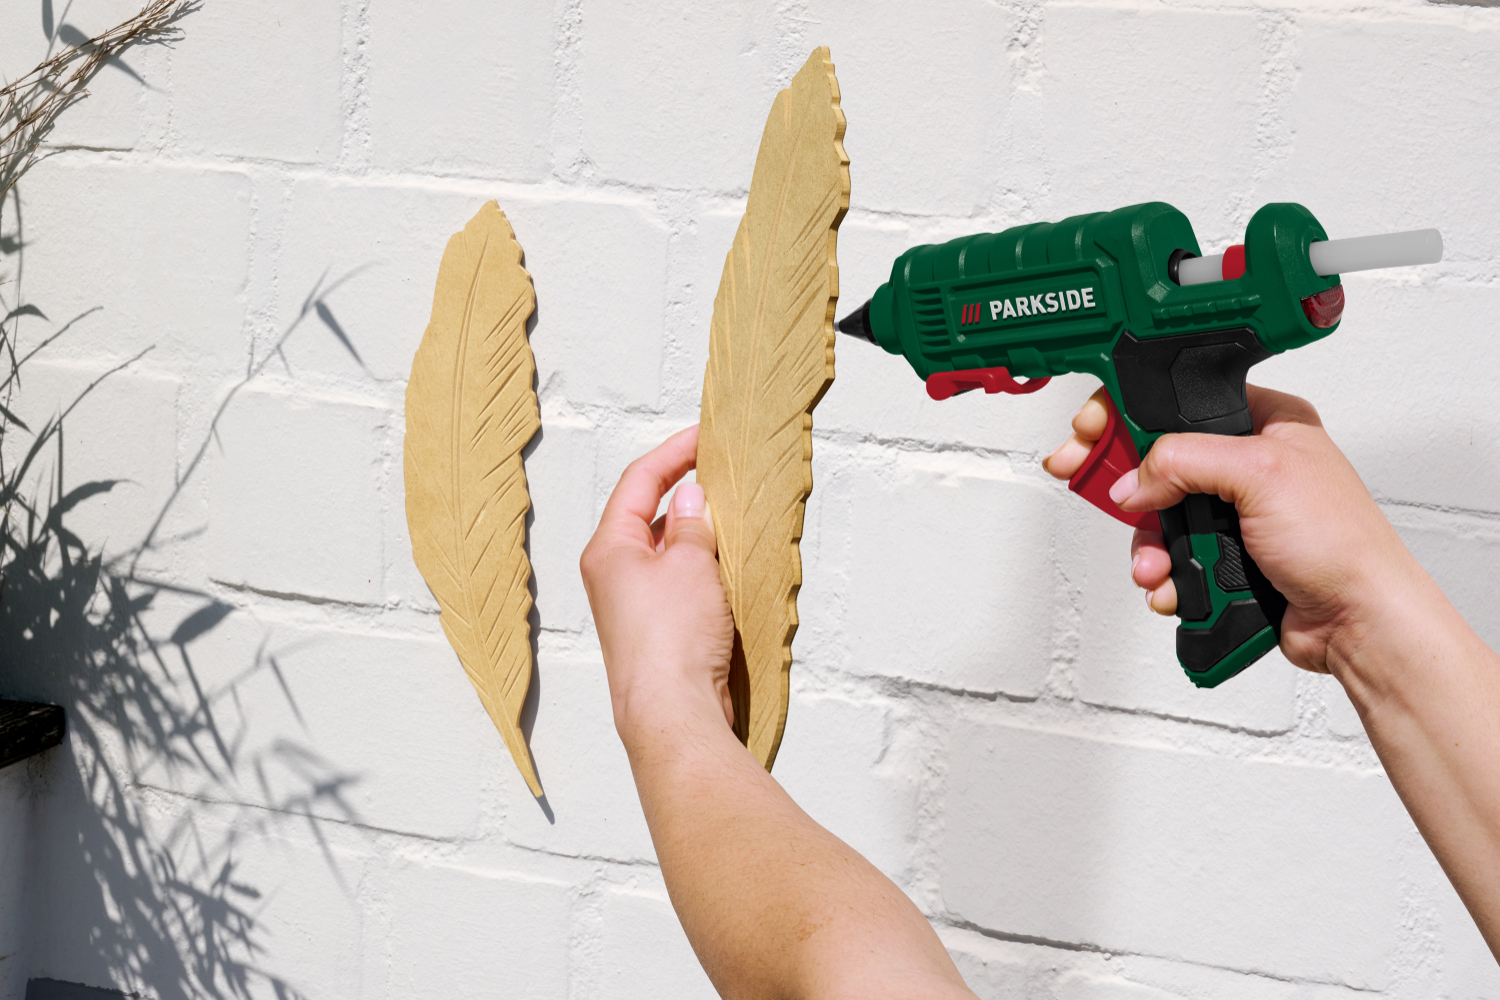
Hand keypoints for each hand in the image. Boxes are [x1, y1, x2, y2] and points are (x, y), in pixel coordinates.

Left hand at [580, 424, 735, 736]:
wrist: (671, 713)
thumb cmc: (671, 640)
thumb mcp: (689, 563)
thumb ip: (692, 523)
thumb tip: (691, 498)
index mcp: (608, 549)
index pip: (638, 482)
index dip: (673, 453)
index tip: (703, 435)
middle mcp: (613, 575)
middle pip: (649, 516)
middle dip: (688, 495)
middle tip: (725, 476)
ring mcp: (634, 606)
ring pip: (668, 553)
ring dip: (699, 536)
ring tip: (734, 522)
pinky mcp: (656, 632)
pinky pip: (680, 585)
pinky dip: (704, 570)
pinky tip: (729, 569)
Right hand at [1043, 384, 1417, 673]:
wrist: (1357, 621)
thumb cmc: (1342, 542)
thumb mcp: (1259, 473)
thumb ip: (1185, 461)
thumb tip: (1134, 478)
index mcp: (1265, 421)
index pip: (1179, 400)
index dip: (1128, 411)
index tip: (1089, 428)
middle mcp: (1247, 463)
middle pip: (1157, 458)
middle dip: (1125, 482)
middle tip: (1081, 478)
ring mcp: (1234, 511)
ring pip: (1159, 514)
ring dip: (1148, 544)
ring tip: (1156, 565)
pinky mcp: (1225, 554)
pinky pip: (1172, 556)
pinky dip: (1165, 575)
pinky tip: (1173, 586)